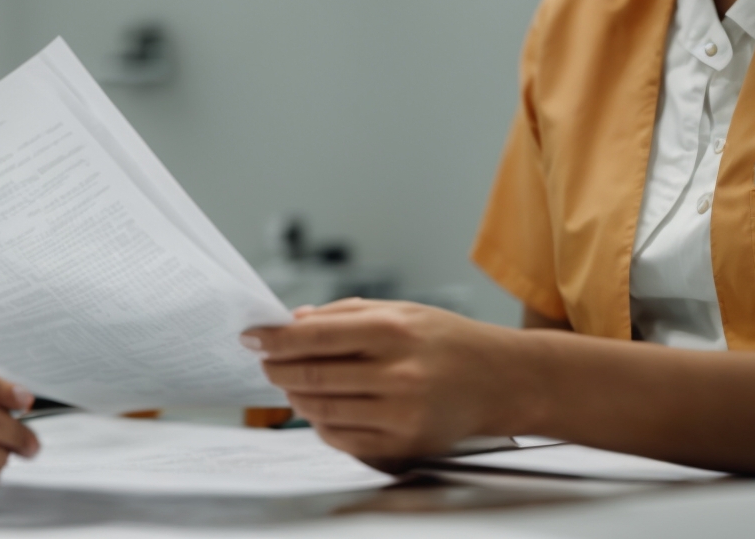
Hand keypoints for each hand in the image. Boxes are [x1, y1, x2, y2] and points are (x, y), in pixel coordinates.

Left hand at [243, 299, 529, 461]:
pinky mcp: (402, 445)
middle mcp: (396, 373)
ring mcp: (399, 414)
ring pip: (321, 409)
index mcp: (394, 330)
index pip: (315, 336)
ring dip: (296, 395)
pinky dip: (321, 423)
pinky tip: (321, 407)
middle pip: (312, 375)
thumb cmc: (447, 341)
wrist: (502, 381)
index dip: (275, 338)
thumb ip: (345, 314)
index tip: (251, 337)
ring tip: (292, 382)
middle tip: (265, 362)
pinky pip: (341, 438)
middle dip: (278, 368)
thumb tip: (292, 323)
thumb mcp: (402, 310)